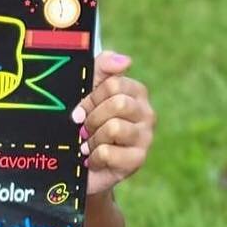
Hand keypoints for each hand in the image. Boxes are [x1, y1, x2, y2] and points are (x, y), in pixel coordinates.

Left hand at [72, 51, 154, 197]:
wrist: (79, 166)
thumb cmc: (85, 125)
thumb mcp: (87, 91)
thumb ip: (102, 68)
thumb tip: (125, 60)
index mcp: (136, 93)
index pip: (114, 84)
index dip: (91, 98)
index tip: (81, 110)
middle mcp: (147, 113)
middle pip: (118, 104)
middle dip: (93, 118)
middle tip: (85, 130)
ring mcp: (145, 138)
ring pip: (113, 128)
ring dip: (92, 139)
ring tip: (89, 145)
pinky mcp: (137, 160)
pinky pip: (108, 152)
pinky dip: (93, 157)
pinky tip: (94, 160)